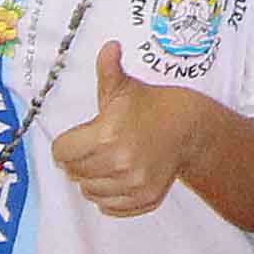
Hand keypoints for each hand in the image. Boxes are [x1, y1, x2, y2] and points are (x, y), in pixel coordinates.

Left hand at [52, 42, 210, 218]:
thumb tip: (108, 46)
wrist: (190, 127)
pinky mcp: (144, 199)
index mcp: (106, 134)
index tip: (75, 138)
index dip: (65, 144)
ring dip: (91, 179)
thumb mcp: (125, 86)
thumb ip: (108, 68)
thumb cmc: (152, 105)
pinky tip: (116, 178)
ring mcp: (133, 184)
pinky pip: (109, 207)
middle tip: (92, 148)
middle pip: (74, 172)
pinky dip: (108, 196)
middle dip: (78, 160)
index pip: (62, 152)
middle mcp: (119, 163)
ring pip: (90, 191)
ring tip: (105, 162)